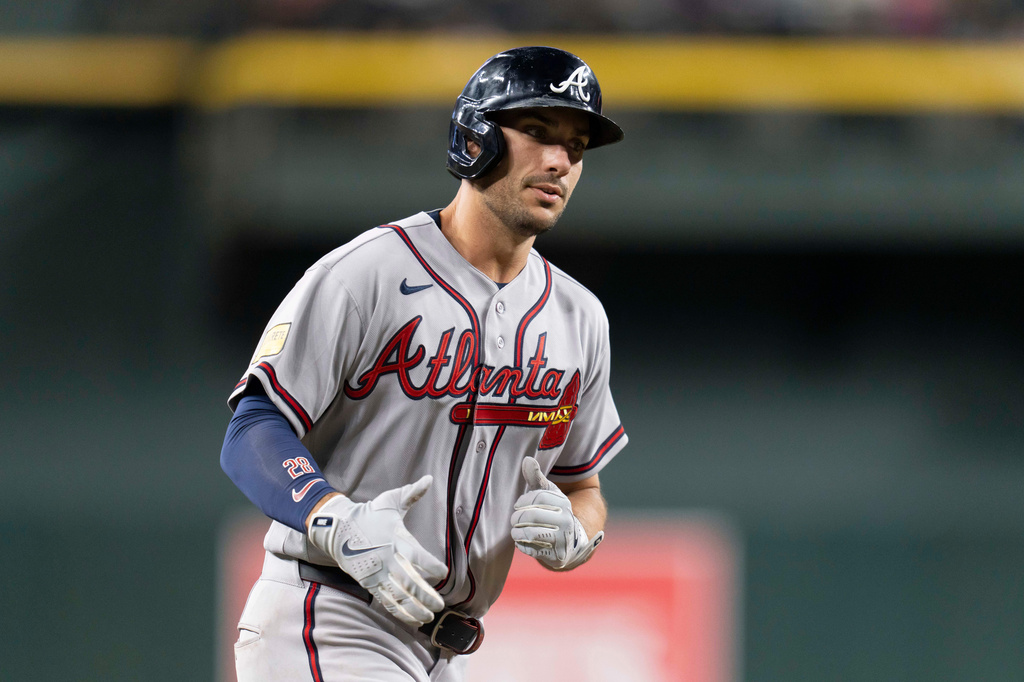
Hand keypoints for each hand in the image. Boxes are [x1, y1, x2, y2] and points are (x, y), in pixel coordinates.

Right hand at [306, 476, 445, 626]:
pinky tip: (413, 620)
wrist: (337, 528)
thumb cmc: (369, 514)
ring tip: (429, 616)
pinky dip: (400, 612)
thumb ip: (412, 493)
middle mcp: (388, 559)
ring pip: (398, 596)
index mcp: (396, 539)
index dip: (432, 566)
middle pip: (410, 582)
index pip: (418, 556)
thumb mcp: (390, 501)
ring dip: (414, 609)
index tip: (444, 572)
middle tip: (440, 604)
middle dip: (426, 596)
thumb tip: (429, 478)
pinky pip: (386, 601)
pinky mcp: (369, 583)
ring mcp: (377, 573)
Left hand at [511, 457, 603, 569]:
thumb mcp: (547, 494)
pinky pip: (533, 550)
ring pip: (531, 533)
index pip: (538, 497)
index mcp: (563, 503)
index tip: (517, 504)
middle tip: (513, 519)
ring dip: (517, 532)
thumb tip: (527, 459)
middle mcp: (566, 521)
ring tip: (515, 530)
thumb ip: (536, 478)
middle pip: (533, 516)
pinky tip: (521, 541)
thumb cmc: (553, 513)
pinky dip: (522, 545)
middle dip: (517, 517)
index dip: (523, 500)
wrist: (572, 541)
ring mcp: (562, 540)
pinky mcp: (557, 556)